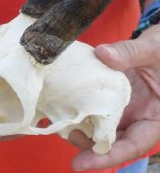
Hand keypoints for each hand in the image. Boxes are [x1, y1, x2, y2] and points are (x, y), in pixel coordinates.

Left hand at [69, 25, 159, 170]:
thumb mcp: (153, 50)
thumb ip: (131, 52)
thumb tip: (103, 54)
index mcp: (157, 116)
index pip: (134, 145)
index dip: (107, 157)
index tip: (80, 164)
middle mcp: (141, 117)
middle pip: (114, 140)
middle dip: (88, 145)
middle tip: (63, 134)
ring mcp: (127, 108)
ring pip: (104, 126)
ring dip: (83, 128)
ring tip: (60, 122)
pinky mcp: (114, 97)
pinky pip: (98, 107)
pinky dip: (84, 108)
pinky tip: (66, 104)